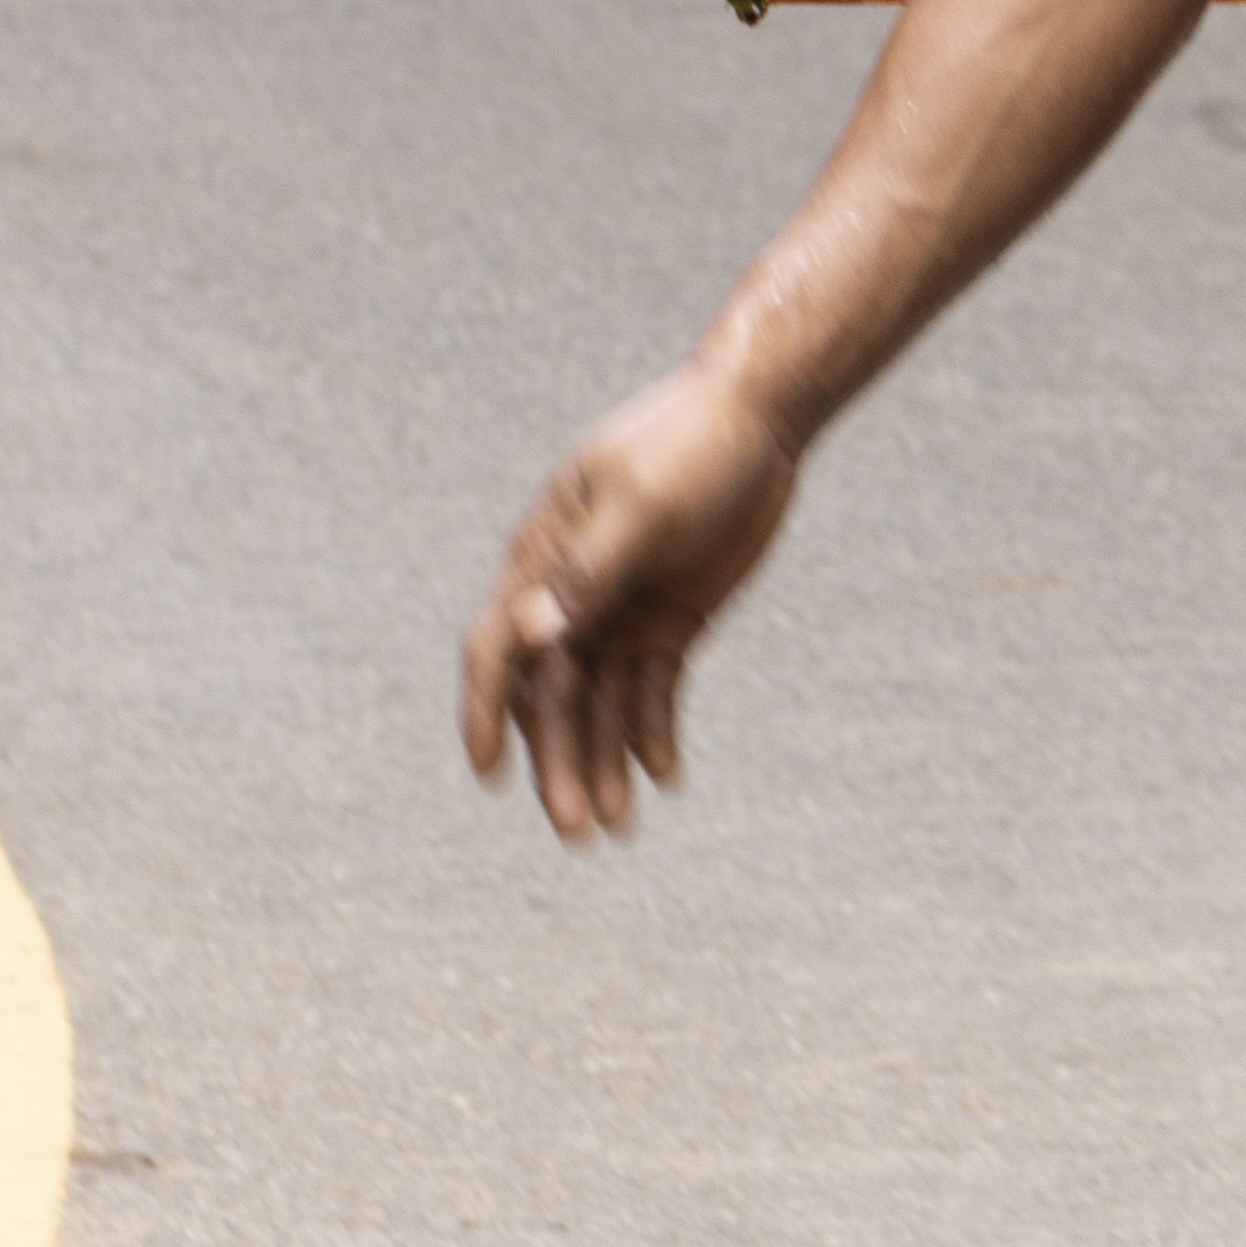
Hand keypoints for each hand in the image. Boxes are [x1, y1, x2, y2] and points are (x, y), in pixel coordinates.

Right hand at [462, 360, 803, 841]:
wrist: (760, 417)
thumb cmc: (692, 442)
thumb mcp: (644, 501)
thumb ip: (591, 567)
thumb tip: (535, 632)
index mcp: (545, 554)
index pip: (497, 642)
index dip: (485, 708)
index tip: (489, 772)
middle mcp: (571, 592)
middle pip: (550, 691)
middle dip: (558, 761)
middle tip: (578, 830)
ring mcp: (619, 610)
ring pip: (599, 703)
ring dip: (602, 763)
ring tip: (619, 828)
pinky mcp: (668, 623)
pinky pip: (650, 693)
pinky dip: (652, 735)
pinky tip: (667, 777)